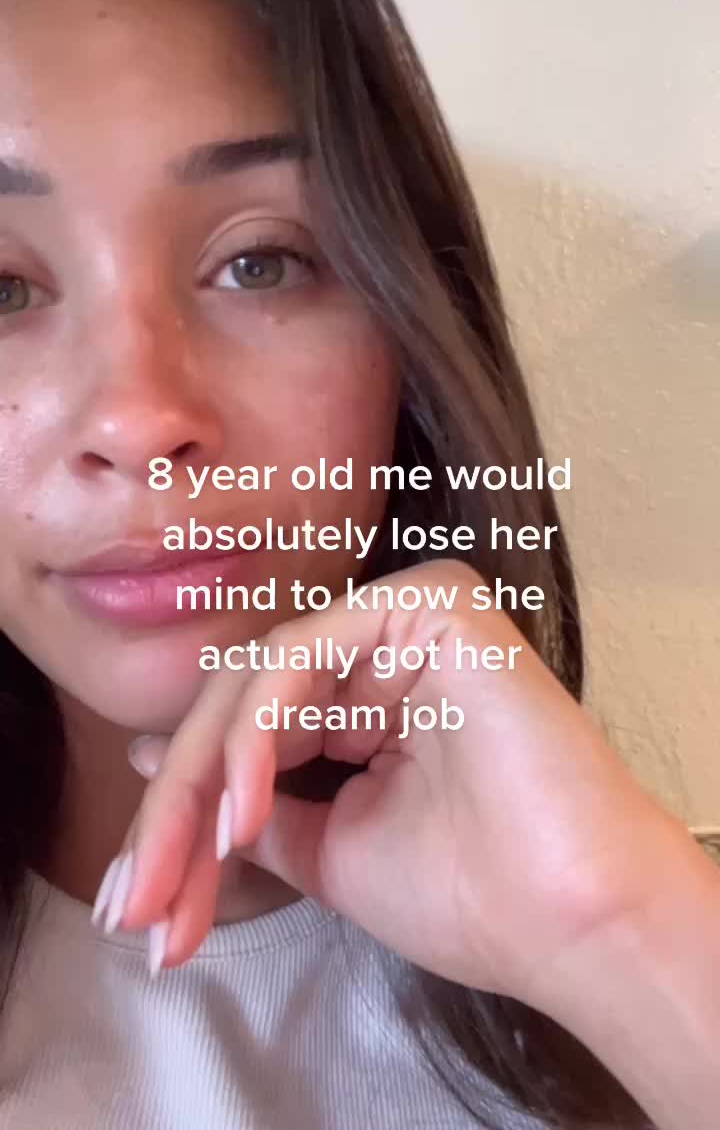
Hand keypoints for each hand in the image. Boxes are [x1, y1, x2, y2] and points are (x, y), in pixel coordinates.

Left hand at [97, 560, 690, 1012]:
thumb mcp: (327, 850)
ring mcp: (404, 618)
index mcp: (364, 695)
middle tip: (138, 903)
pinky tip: (243, 807)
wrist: (571, 919)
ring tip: (189, 867)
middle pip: (239, 702)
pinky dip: (259, 731)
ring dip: (204, 778)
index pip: (245, 732)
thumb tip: (150, 760)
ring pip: (258, 677)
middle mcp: (381, 647)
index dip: (179, 816)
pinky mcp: (428, 603)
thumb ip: (249, 801)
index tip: (137, 903)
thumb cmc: (468, 893)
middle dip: (177, 808)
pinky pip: (306, 656)